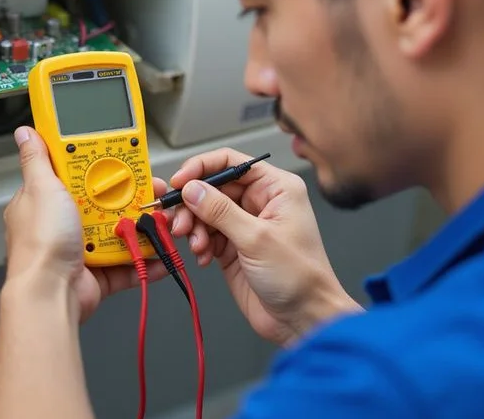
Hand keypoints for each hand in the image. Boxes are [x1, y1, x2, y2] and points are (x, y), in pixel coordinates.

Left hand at [3, 126, 168, 321]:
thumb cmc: (41, 243)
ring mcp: (81, 249)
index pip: (76, 175)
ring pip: (120, 231)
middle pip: (105, 203)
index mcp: (46, 201)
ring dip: (142, 228)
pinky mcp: (98, 273)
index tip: (124, 161)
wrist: (51, 294)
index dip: (101, 166)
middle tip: (151, 192)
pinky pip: (128, 264)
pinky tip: (161, 253)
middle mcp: (63, 225)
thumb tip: (26, 133)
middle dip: (131, 198)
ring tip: (160, 221)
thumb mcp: (41, 189)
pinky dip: (146, 260)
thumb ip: (37, 159)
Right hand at [169, 148, 360, 346]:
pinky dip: (199, 243)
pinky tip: (203, 256)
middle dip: (193, 204)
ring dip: (194, 227)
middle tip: (180, 222)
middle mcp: (260, 202)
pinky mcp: (233, 247)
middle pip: (213, 187)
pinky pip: (206, 235)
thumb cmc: (299, 277)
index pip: (231, 162)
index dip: (201, 168)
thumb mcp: (257, 238)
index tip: (179, 182)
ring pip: (205, 212)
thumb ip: (220, 211)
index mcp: (276, 188)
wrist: (304, 320)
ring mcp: (245, 224)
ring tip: (196, 244)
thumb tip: (192, 189)